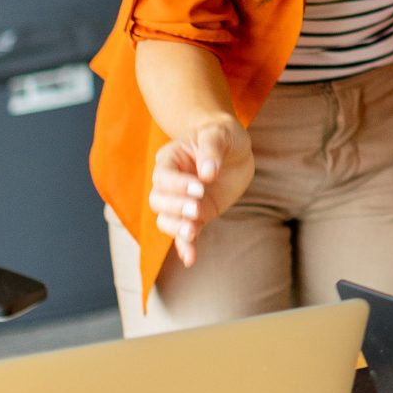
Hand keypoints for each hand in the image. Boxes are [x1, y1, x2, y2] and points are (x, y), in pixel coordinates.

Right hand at [149, 118, 254, 265]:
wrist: (234, 149)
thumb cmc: (222, 135)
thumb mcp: (219, 134)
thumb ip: (212, 149)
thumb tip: (207, 172)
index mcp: (169, 160)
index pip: (163, 177)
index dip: (178, 184)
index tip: (200, 186)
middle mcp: (170, 184)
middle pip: (158, 201)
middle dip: (175, 207)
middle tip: (196, 208)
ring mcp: (182, 202)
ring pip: (166, 220)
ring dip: (177, 228)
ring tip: (192, 231)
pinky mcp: (197, 216)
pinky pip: (185, 236)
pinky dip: (186, 247)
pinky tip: (190, 259)